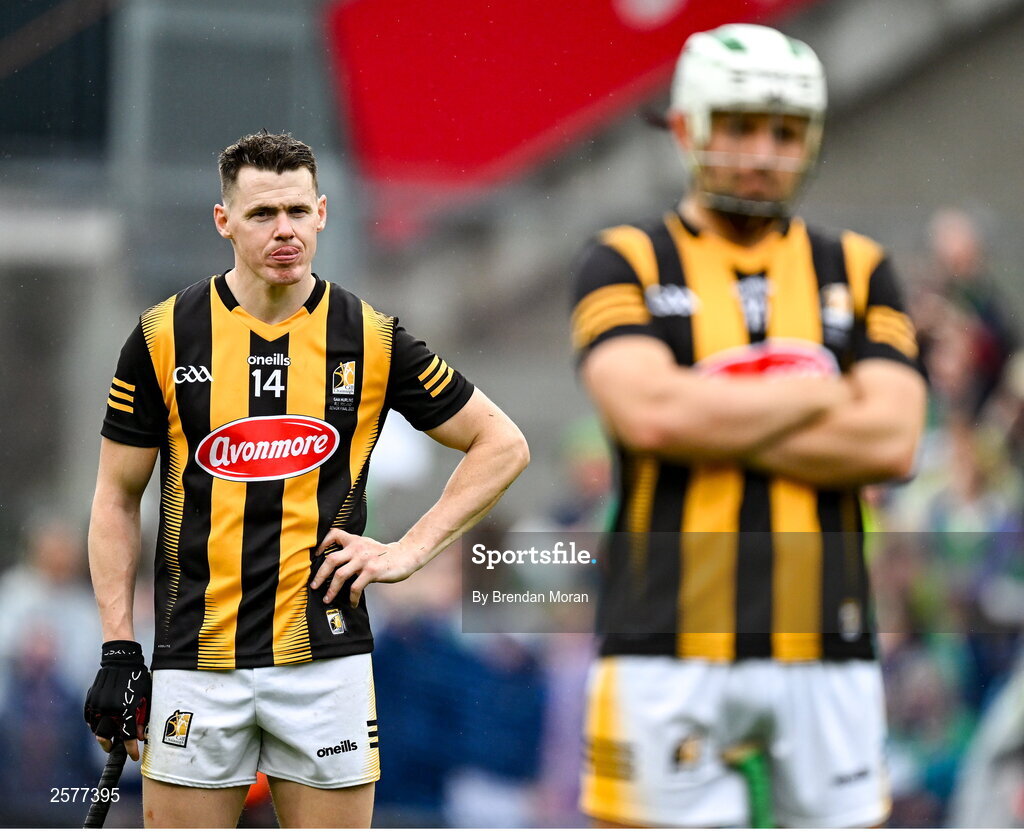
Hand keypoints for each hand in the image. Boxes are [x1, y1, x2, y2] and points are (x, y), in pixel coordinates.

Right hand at [84, 640, 150, 761]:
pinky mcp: (90, 701)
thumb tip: (141, 736)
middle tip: (114, 747)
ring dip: (102, 735)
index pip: (128, 736)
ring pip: (95, 730)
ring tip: (108, 736)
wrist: (120, 661)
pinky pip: (89, 718)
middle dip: (110, 745)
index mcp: (126, 709)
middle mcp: (110, 709)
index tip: (134, 756)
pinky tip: (101, 723)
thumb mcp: (144, 697)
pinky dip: (94, 724)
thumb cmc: (137, 679)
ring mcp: (98, 705)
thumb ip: (142, 717)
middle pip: (105, 738)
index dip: (131, 749)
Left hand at [310, 530, 422, 606]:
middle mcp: (357, 549)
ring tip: (327, 598)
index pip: (333, 534)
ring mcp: (364, 560)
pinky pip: (355, 587)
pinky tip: (352, 602)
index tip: (316, 555)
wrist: (405, 556)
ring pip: (340, 575)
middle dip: (320, 575)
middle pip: (331, 560)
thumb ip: (353, 550)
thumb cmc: (384, 555)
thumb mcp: (367, 546)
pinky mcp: (371, 571)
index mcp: (354, 541)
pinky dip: (352, 597)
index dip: (322, 544)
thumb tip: (335, 564)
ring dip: (331, 590)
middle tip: (314, 586)